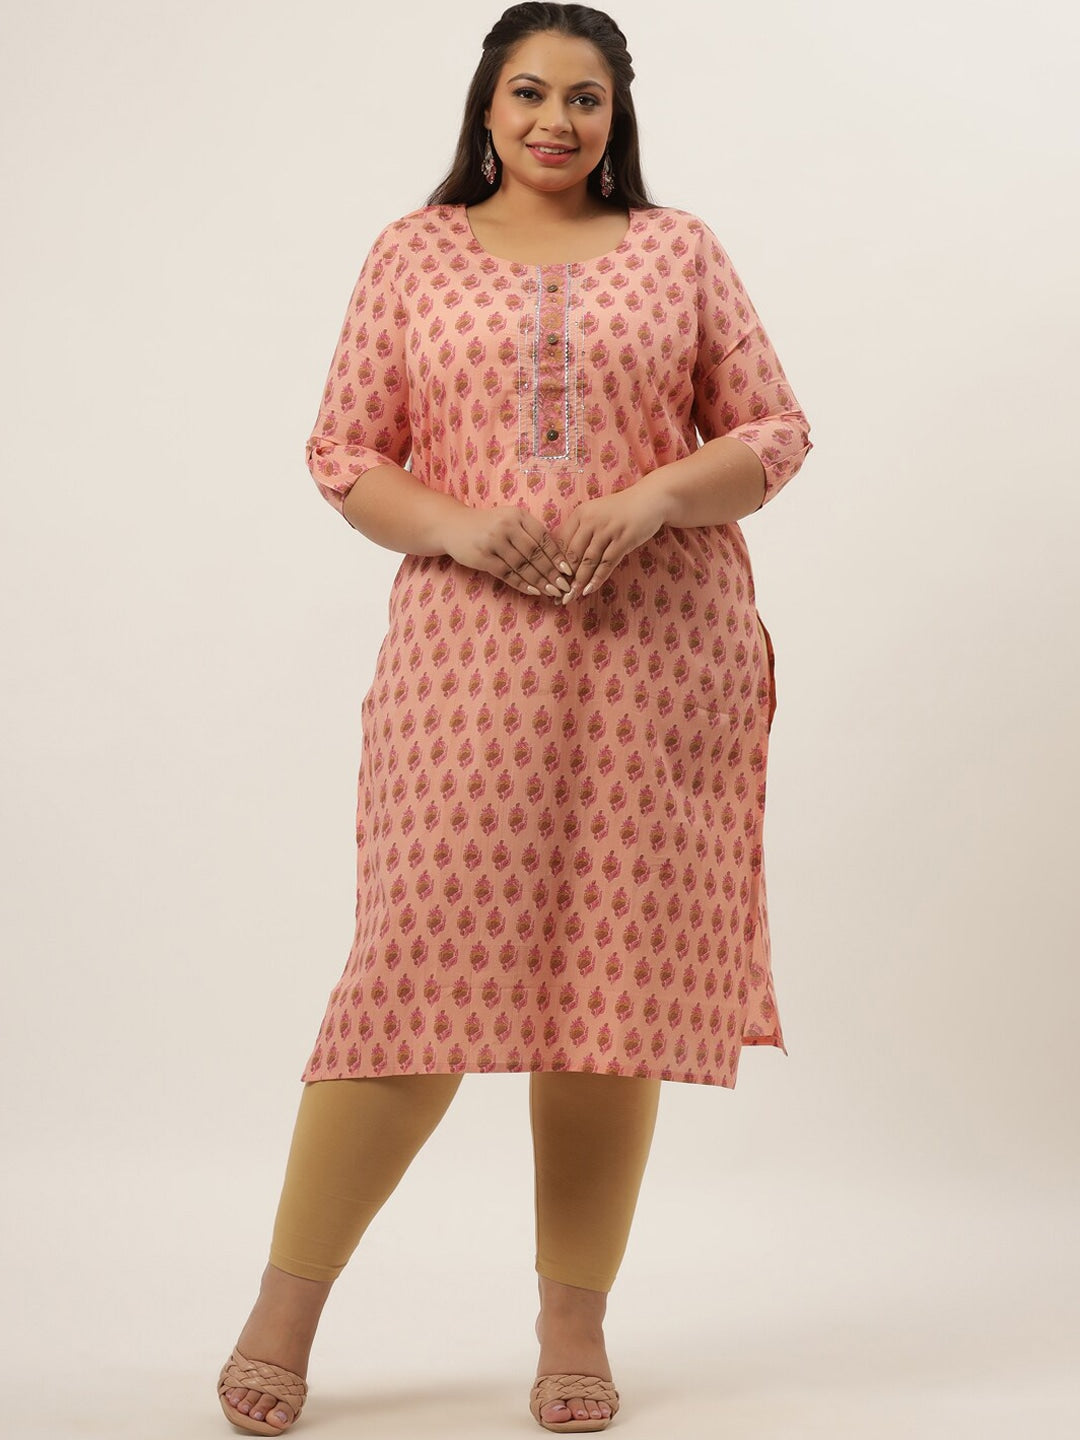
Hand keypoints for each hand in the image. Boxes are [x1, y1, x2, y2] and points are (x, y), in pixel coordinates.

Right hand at [443, 504, 574, 598]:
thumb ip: (529, 533)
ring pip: (522, 565)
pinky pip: (507, 574)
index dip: (557, 556)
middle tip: (563, 586)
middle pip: (535, 553)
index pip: (543, 537)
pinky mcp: (482, 557)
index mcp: (518, 515)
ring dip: (539, 581)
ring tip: (552, 592)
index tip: (568, 570)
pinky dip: (522, 584)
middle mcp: (506, 526)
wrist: (453, 525)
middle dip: (551, 572)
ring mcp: (493, 541)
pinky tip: (533, 591)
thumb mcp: (509, 520)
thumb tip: (556, 558)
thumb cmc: (488, 525)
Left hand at [548, 487, 667, 602]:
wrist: (652, 499)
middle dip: (564, 577)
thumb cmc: (620, 511)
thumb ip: (581, 532)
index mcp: (580, 513)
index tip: (550, 581)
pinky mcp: (624, 539)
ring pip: (588, 561)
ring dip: (579, 582)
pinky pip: (607, 563)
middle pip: (572, 554)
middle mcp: (591, 520)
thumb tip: (565, 562)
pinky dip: (597, 578)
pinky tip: (589, 590)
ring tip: (571, 597)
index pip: (561, 542)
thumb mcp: (596, 514)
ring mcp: (608, 529)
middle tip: (557, 595)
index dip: (555, 564)